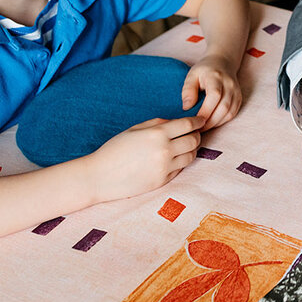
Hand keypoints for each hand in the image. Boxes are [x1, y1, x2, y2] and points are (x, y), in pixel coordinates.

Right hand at [87, 115, 203, 202]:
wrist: (100, 176)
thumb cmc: (115, 149)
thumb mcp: (135, 129)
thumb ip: (158, 123)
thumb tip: (176, 122)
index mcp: (157, 134)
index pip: (188, 125)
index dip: (198, 121)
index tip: (201, 120)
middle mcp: (164, 150)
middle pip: (194, 141)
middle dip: (196, 135)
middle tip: (194, 133)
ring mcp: (165, 167)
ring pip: (191, 156)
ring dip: (191, 150)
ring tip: (184, 146)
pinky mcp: (162, 181)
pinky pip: (180, 169)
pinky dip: (180, 162)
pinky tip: (173, 159)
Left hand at [183, 55, 242, 130]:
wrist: (222, 62)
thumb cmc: (204, 70)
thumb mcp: (192, 75)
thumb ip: (188, 90)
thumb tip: (187, 108)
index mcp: (216, 77)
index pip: (214, 95)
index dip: (206, 110)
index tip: (195, 120)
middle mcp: (229, 84)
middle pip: (223, 107)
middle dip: (210, 121)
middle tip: (198, 128)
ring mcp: (236, 91)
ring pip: (229, 112)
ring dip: (216, 123)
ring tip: (204, 127)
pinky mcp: (239, 98)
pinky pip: (233, 113)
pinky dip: (222, 121)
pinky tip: (213, 123)